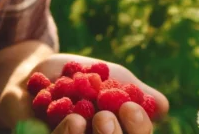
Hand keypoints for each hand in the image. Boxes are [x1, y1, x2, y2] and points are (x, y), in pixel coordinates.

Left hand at [33, 54, 169, 133]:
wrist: (36, 70)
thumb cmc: (78, 78)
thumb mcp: (111, 77)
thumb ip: (136, 91)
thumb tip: (163, 107)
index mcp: (118, 132)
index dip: (139, 129)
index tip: (130, 107)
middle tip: (108, 115)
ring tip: (96, 116)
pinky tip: (75, 120)